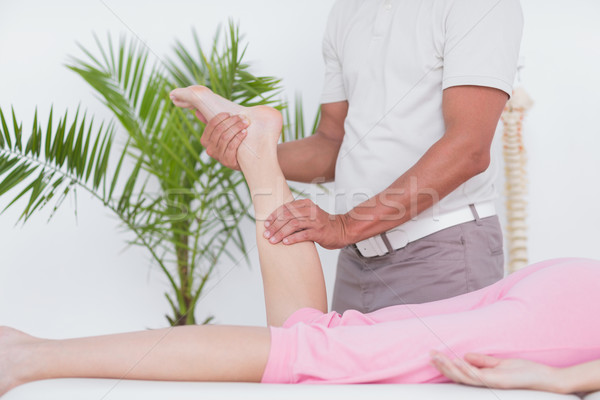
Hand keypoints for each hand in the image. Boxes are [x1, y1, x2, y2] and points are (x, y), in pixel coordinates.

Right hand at [200, 112, 249, 169]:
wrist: (243, 160)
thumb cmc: (230, 143)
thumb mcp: (221, 134)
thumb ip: (212, 124)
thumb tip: (197, 112)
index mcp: (205, 140)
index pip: (211, 125)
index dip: (221, 117)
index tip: (230, 113)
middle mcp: (209, 149)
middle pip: (220, 130)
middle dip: (232, 121)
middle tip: (242, 117)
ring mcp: (218, 156)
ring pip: (226, 137)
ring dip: (237, 128)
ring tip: (245, 123)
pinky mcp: (227, 161)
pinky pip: (232, 146)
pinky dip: (238, 137)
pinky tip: (245, 132)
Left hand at [263, 199, 350, 248]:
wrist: (341, 230)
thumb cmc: (321, 224)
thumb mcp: (309, 215)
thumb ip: (296, 214)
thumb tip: (275, 221)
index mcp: (306, 204)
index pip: (286, 208)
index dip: (274, 216)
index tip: (265, 224)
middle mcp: (310, 211)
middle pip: (288, 216)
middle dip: (275, 226)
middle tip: (266, 234)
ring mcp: (315, 221)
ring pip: (294, 225)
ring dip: (281, 233)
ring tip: (272, 240)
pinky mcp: (319, 232)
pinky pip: (304, 235)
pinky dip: (293, 238)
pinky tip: (285, 242)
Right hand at [430, 351, 559, 391]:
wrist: (545, 379)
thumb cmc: (525, 372)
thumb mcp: (500, 363)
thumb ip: (482, 360)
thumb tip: (464, 355)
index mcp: (484, 378)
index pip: (459, 372)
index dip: (445, 365)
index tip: (433, 354)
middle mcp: (484, 382)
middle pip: (457, 375)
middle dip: (442, 365)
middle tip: (429, 355)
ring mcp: (490, 383)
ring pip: (463, 377)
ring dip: (449, 367)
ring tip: (437, 357)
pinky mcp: (497, 381)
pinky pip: (477, 375)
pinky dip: (465, 368)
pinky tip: (456, 361)